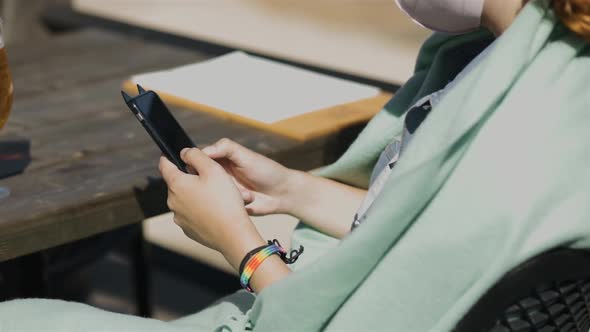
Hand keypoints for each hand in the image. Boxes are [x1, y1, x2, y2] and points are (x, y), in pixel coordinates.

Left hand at [159, 148, 264, 267]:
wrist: (232, 234)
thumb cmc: (224, 200)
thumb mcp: (212, 169)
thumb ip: (196, 155)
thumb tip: (184, 152)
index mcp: (176, 184)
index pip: (164, 165)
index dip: (168, 156)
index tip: (171, 153)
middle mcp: (173, 202)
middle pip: (178, 183)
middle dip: (191, 178)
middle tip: (211, 178)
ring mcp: (180, 218)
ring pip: (186, 199)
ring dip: (197, 195)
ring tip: (218, 196)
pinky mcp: (188, 230)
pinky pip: (192, 214)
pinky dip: (201, 210)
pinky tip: (216, 211)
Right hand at [202, 138, 294, 215]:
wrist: (283, 193)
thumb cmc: (266, 170)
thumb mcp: (245, 155)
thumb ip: (224, 148)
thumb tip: (201, 151)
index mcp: (220, 161)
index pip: (198, 161)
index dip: (194, 164)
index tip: (196, 169)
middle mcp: (219, 177)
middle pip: (199, 180)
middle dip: (205, 183)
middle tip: (221, 183)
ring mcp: (223, 193)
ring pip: (208, 195)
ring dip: (220, 195)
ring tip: (242, 193)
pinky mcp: (228, 207)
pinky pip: (219, 208)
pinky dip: (226, 207)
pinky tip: (240, 203)